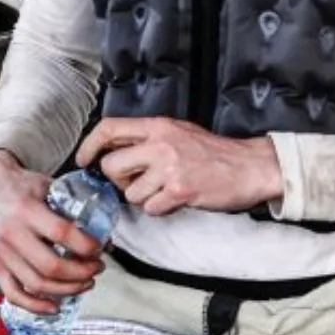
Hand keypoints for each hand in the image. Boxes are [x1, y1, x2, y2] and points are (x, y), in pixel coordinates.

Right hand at [0, 151, 104, 314]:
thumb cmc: (21, 186)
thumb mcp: (49, 185)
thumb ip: (74, 207)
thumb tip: (105, 234)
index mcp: (27, 210)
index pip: (62, 233)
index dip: (86, 245)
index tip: (100, 248)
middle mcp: (12, 234)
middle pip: (51, 266)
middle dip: (81, 272)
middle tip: (97, 268)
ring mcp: (2, 253)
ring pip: (37, 284)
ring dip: (67, 289)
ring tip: (85, 283)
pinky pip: (13, 293)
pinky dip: (35, 306)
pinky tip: (54, 306)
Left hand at [77, 118, 283, 217]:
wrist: (250, 166)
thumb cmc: (216, 153)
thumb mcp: (179, 133)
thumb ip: (149, 139)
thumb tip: (115, 152)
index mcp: (158, 126)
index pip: (109, 128)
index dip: (89, 146)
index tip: (84, 160)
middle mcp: (160, 143)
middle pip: (112, 166)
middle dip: (119, 181)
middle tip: (137, 182)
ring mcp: (169, 167)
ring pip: (130, 193)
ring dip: (144, 198)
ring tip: (166, 190)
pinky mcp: (179, 191)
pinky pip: (151, 208)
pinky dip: (161, 209)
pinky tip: (177, 199)